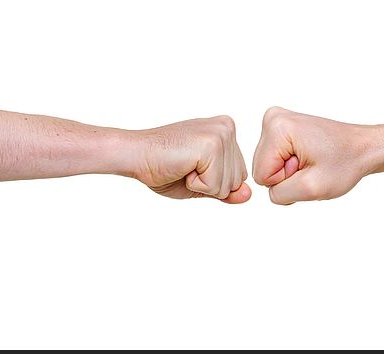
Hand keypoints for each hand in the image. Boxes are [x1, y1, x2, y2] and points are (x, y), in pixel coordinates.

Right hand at [132, 115, 250, 203]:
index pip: (239, 176)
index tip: (190, 166)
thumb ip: (226, 189)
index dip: (213, 182)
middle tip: (185, 167)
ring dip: (202, 185)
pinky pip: (216, 186)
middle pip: (237, 181)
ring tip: (183, 166)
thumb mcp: (202, 183)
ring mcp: (221, 134)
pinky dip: (196, 185)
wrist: (135, 155)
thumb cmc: (163, 167)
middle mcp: (227, 127)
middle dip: (210, 185)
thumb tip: (249, 195)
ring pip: (228, 185)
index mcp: (226, 131)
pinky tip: (182, 167)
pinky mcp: (212, 145)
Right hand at [252, 107, 375, 203]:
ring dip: (291, 171)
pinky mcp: (281, 127)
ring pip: (268, 165)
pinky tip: (309, 157)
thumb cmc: (344, 163)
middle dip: (287, 175)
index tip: (308, 168)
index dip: (286, 181)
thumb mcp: (312, 188)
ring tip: (312, 161)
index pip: (261, 175)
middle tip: (312, 166)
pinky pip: (274, 159)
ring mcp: (276, 121)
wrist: (363, 147)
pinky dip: (292, 164)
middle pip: (262, 168)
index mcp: (277, 128)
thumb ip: (280, 194)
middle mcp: (272, 118)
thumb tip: (269, 190)